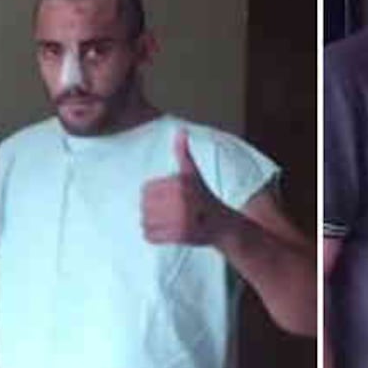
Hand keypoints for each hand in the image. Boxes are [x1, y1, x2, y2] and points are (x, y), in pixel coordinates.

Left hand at [141, 130, 231, 245]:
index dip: (153, 195)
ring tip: (166, 222)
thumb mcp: (194, 173)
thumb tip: (180, 131)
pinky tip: (165, 232)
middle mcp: (181, 199)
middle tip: (166, 213)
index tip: (166, 199)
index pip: (146, 190)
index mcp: (181, 183)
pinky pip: (150, 236)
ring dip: (152, 224)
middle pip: (144, 206)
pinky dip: (153, 236)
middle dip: (152, 211)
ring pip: (145, 222)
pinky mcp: (180, 236)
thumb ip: (183, 153)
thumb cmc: (205, 197)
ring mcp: (181, 219)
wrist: (223, 225)